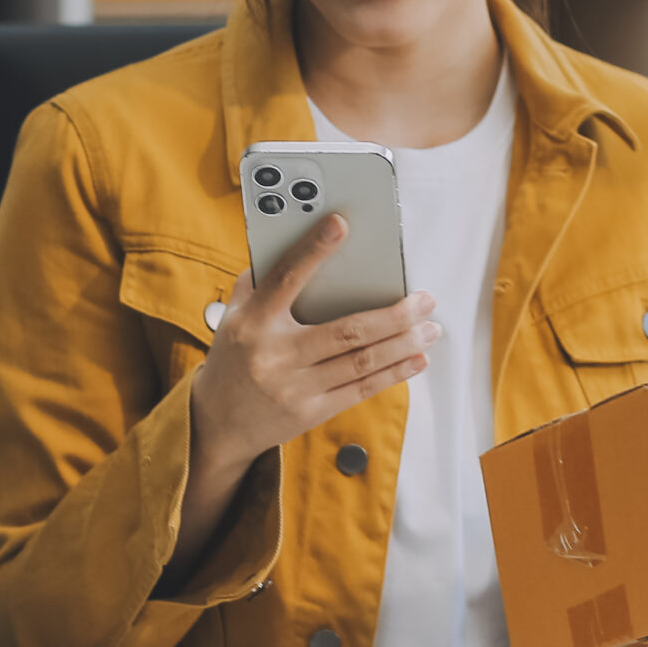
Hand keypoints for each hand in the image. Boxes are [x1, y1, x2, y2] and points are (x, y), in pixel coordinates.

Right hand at [171, 216, 437, 572]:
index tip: (341, 223)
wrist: (216, 423)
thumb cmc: (234, 355)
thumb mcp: (234, 315)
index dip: (314, 249)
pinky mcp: (310, 412)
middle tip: (424, 299)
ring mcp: (294, 387)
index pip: (286, 277)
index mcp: (252, 321)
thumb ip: (263, 280)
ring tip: (431, 327)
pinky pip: (360, 390)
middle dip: (393, 315)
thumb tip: (301, 240)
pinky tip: (417, 359)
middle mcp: (274, 354)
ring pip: (360, 362)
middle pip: (346, 331)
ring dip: (403, 343)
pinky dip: (394, 373)